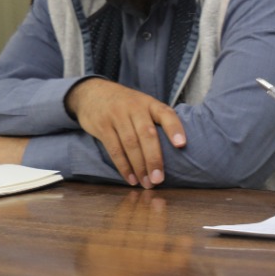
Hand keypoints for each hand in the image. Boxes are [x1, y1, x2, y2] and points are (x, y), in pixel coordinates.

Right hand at [64, 77, 185, 187]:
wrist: (92, 92)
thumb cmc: (124, 104)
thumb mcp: (141, 104)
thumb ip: (155, 120)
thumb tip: (175, 151)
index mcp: (148, 103)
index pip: (165, 113)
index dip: (174, 129)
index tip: (181, 145)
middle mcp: (134, 107)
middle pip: (146, 134)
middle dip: (154, 158)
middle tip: (159, 179)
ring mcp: (116, 115)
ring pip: (130, 144)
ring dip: (139, 167)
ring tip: (147, 183)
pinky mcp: (102, 125)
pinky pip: (114, 149)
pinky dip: (123, 166)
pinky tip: (131, 178)